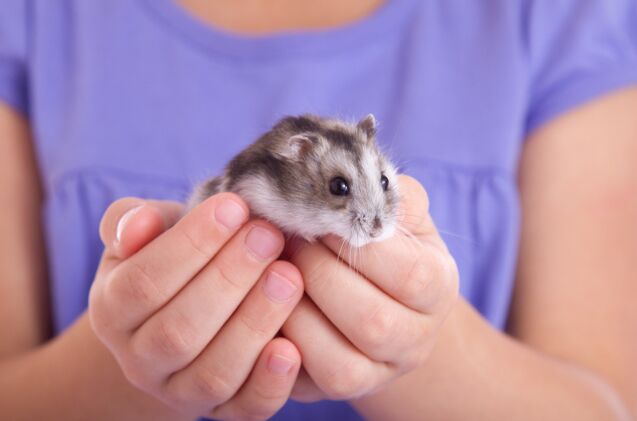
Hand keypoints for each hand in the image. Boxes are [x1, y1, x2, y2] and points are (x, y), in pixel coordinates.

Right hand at [88, 194, 303, 419]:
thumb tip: (137, 223)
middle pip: (178, 330)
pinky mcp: (223, 411)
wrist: (181, 318)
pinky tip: (293, 347)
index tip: (234, 206)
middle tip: (269, 235)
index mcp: (113, 310)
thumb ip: (135, 220)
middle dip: (229, 278)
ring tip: (289, 276)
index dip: (191, 244)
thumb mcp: (148, 235)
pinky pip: (244, 409)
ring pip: (212, 373)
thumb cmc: (172, 260)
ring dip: (254, 324)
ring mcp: (180, 391)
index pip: (143, 283)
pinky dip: (269, 383)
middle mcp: (140, 360)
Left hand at [282, 175, 458, 400]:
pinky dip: (284, 342)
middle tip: (289, 240)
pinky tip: (270, 306)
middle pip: (371, 321)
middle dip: (318, 274)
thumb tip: (359, 178)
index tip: (321, 218)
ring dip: (296, 312)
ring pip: (339, 362)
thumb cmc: (382, 247)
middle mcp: (417, 339)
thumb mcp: (395, 215)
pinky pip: (308, 381)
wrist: (379, 300)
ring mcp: (380, 372)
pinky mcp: (342, 389)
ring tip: (275, 272)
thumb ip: (387, 193)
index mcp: (438, 287)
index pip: (410, 272)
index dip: (358, 244)